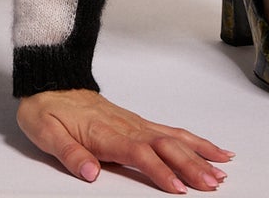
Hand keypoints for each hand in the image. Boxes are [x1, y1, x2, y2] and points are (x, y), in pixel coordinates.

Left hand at [16, 89, 234, 191]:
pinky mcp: (137, 122)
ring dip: (198, 152)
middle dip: (191, 165)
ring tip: (223, 167)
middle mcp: (125, 126)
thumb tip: (90, 173)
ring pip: (173, 136)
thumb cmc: (47, 110)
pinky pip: (170, 130)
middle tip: (213, 184)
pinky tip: (209, 148)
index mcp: (104, 132)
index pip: (139, 153)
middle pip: (164, 145)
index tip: (179, 189)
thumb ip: (69, 154)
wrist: (49, 80)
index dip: (159, 171)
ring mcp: (134, 122)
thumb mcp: (46, 133)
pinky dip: (193, 140)